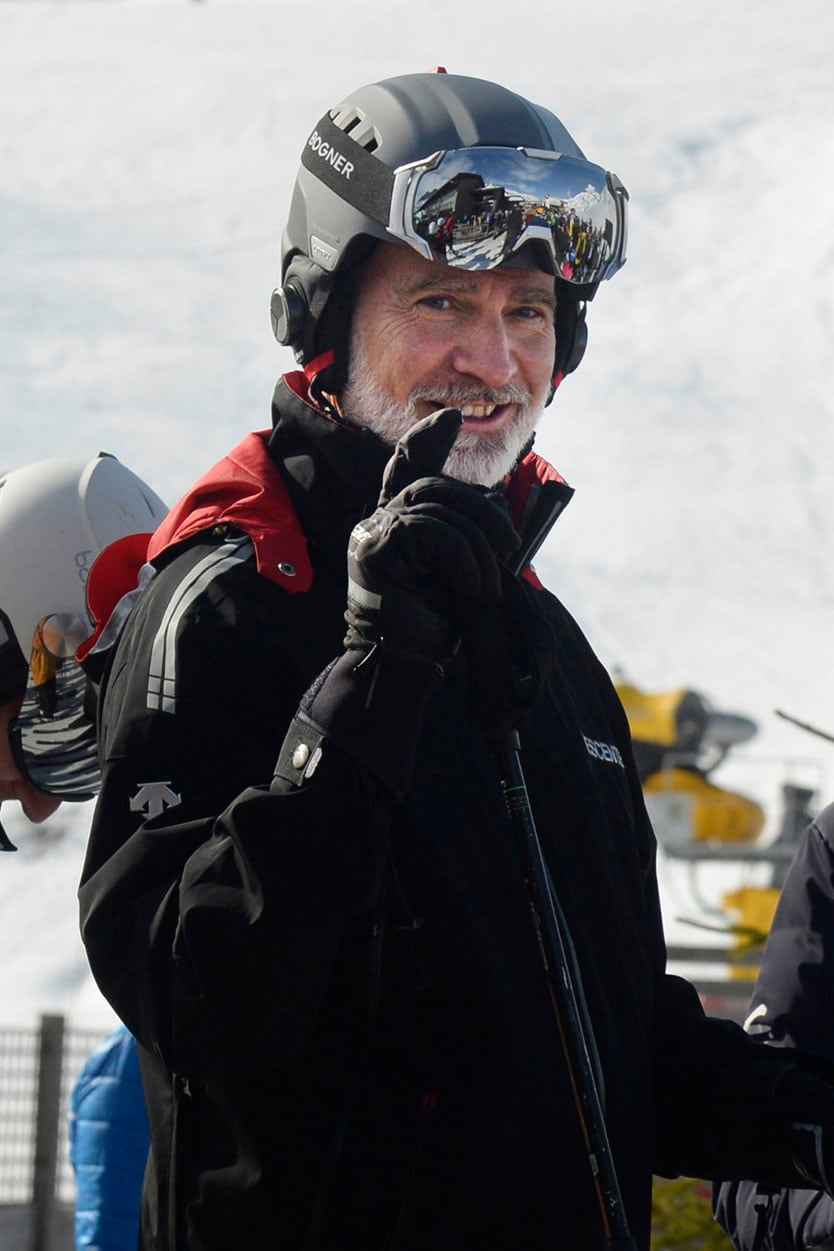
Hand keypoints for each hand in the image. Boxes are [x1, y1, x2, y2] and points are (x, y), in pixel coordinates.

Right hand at [344, 409, 519, 672]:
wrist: (407, 663)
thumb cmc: (435, 624)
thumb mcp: (461, 570)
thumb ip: (467, 535)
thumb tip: (499, 508)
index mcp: (396, 523)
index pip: (406, 467)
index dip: (426, 440)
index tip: (451, 418)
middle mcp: (377, 521)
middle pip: (435, 487)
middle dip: (481, 512)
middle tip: (511, 545)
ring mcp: (371, 533)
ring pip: (436, 507)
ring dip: (476, 546)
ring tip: (487, 585)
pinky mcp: (374, 548)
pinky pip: (430, 530)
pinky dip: (461, 557)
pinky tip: (471, 586)